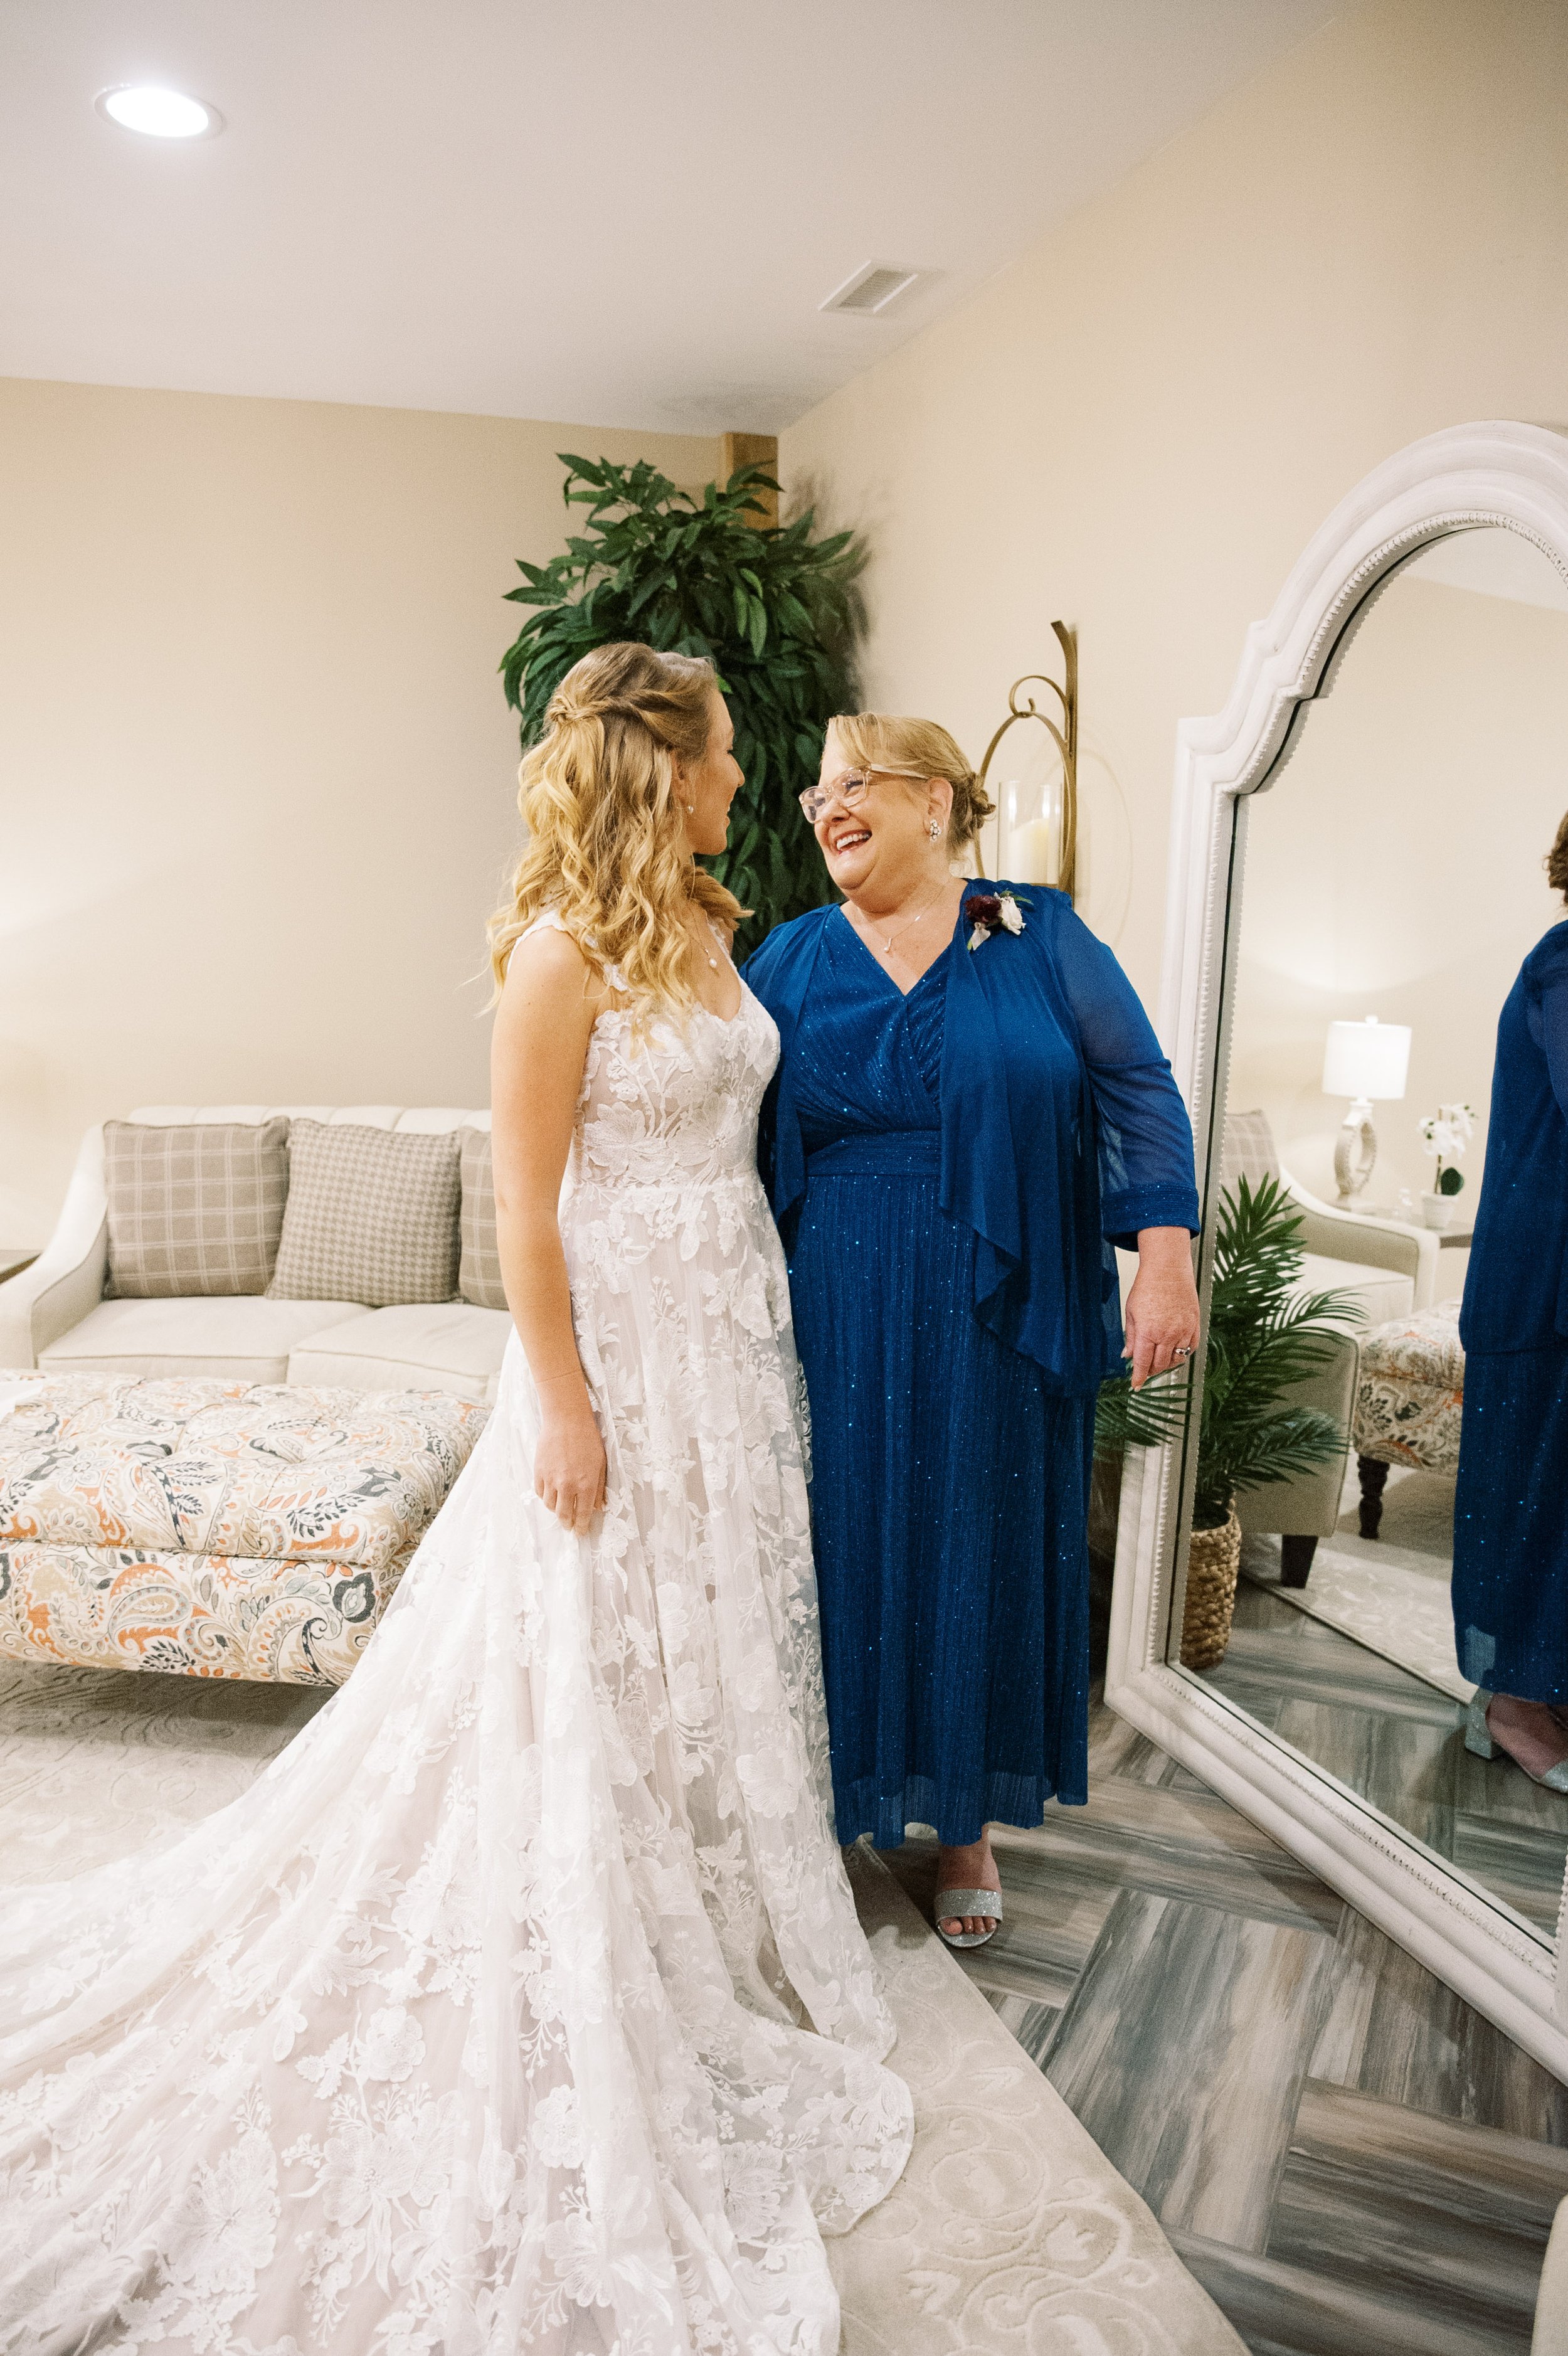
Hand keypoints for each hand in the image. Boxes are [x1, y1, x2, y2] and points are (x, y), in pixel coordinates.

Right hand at [534, 1397, 606, 1533]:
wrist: (566, 1420)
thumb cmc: (588, 1439)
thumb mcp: (601, 1464)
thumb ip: (599, 1488)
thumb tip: (599, 1507)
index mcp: (586, 1485)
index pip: (583, 1514)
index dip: (582, 1526)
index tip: (581, 1532)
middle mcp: (567, 1486)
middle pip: (564, 1514)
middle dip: (567, 1523)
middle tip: (569, 1526)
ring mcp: (551, 1479)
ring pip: (550, 1505)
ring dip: (556, 1510)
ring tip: (560, 1509)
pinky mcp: (539, 1472)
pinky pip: (540, 1492)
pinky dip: (545, 1497)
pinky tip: (551, 1495)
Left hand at [1124, 1227, 1200, 1389]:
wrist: (1168, 1270)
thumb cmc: (1147, 1287)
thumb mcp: (1131, 1312)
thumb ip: (1131, 1337)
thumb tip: (1127, 1355)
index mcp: (1148, 1331)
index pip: (1143, 1363)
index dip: (1139, 1377)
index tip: (1136, 1386)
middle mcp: (1167, 1334)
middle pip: (1160, 1364)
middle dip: (1151, 1370)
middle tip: (1145, 1370)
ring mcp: (1183, 1330)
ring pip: (1177, 1359)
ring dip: (1166, 1363)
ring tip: (1158, 1359)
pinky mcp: (1195, 1325)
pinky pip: (1191, 1348)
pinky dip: (1183, 1353)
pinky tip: (1174, 1350)